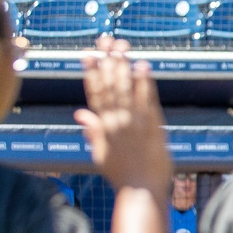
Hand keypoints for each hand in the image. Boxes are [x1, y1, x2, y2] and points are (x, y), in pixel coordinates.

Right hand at [74, 36, 171, 196]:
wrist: (140, 191)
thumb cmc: (122, 175)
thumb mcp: (100, 153)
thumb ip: (91, 131)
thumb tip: (79, 113)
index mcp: (103, 128)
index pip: (94, 95)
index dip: (91, 74)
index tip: (88, 56)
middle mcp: (116, 122)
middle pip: (110, 86)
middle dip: (107, 62)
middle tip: (105, 41)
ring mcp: (134, 123)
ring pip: (126, 89)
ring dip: (124, 66)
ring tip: (122, 47)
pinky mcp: (152, 127)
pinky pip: (147, 100)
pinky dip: (144, 83)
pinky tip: (143, 66)